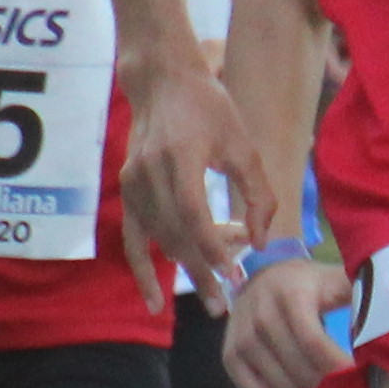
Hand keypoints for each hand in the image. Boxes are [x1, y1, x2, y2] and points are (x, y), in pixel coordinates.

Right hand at [113, 49, 262, 309]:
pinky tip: (154, 303)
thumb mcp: (244, 146)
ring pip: (160, 240)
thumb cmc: (210, 110)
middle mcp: (150, 172)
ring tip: (214, 286)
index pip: (193, 215)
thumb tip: (260, 242)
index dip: (213, 248)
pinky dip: (143, 271)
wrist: (163, 83)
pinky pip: (132, 240)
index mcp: (180, 156)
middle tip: (224, 304)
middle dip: (201, 271)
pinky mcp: (128, 191)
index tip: (234, 274)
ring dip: (187, 264)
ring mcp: (133, 183)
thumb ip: (257, 194)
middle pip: (175, 234)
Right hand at [224, 248, 352, 387]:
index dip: (336, 365)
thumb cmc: (311, 285)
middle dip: (325, 385)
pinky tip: (294, 384)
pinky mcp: (228, 355)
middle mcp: (259, 313)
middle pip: (297, 367)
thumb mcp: (335, 279)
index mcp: (289, 293)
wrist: (265, 278)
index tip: (356, 377)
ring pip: (279, 386)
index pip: (313, 341)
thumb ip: (363, 290)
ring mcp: (240, 336)